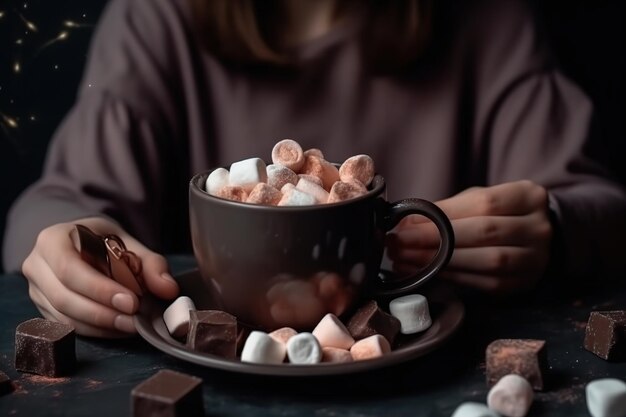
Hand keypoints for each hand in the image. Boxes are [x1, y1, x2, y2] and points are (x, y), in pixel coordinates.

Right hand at [21, 217, 178, 336]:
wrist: (81, 243)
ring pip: (64, 318)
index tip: (131, 302)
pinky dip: (96, 331)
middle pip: (64, 298)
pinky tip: (120, 329)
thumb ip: (150, 263)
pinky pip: (68, 327)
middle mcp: (36, 266)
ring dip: (101, 326)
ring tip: (131, 326)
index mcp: (52, 240)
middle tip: (135, 320)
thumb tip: (168, 289)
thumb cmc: (102, 240)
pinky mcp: (44, 310)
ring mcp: (36, 291)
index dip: (100, 289)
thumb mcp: (126, 241)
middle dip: (103, 313)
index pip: (70, 269)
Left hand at [386, 180, 552, 294]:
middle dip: (435, 240)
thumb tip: (404, 223)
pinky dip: (451, 277)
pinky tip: (426, 273)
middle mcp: (538, 228)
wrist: (535, 237)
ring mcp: (535, 259)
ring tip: (406, 260)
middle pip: (485, 233)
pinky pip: (484, 283)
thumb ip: (446, 209)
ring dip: (441, 262)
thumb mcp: (477, 200)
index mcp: (529, 197)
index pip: (484, 203)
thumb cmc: (498, 214)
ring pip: (487, 261)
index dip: (442, 215)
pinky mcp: (522, 284)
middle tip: (399, 244)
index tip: (406, 225)